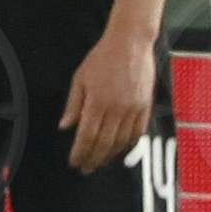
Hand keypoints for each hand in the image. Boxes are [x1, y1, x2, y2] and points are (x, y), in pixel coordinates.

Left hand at [61, 27, 155, 172]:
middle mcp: (116, 108)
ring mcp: (133, 108)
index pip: (87, 136)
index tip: (74, 162)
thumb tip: (65, 126)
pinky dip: (128, 145)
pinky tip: (120, 150)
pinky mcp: (145, 106)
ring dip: (109, 155)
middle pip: (104, 143)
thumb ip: (73, 104)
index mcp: (97, 102)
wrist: (130, 43)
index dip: (80, 153)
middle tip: (86, 169)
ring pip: (121, 141)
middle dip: (93, 159)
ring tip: (100, 162)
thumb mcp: (80, 78)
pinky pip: (138, 132)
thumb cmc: (102, 57)